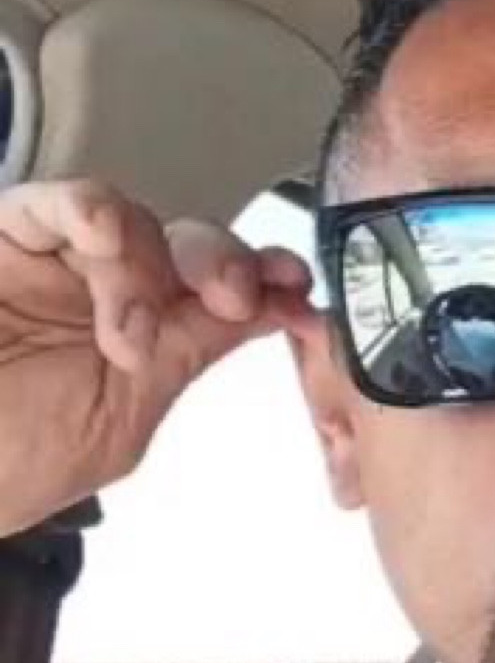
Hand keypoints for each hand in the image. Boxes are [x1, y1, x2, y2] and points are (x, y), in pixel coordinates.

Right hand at [0, 179, 317, 537]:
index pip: (224, 287)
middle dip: (224, 265)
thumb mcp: (119, 416)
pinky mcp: (3, 236)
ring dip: (147, 267)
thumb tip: (278, 307)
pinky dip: (88, 213)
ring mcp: (56, 260)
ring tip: (127, 333)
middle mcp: (110, 289)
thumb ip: (190, 353)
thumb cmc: (8, 461)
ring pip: (133, 222)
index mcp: (152, 334)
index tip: (299, 286)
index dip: (267, 277)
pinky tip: (98, 238)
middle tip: (232, 299)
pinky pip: (54, 201)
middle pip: (190, 244)